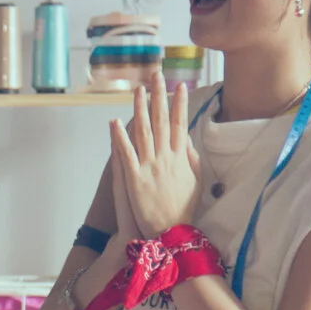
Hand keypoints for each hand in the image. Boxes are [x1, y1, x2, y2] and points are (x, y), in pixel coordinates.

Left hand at [108, 80, 201, 235]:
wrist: (169, 234)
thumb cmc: (183, 210)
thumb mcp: (196, 183)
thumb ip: (192, 159)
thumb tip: (186, 139)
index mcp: (181, 159)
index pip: (181, 124)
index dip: (180, 104)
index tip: (181, 85)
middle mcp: (166, 159)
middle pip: (162, 121)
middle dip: (159, 96)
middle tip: (157, 75)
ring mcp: (149, 168)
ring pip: (143, 132)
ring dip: (140, 109)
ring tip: (138, 89)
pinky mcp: (134, 180)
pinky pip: (126, 154)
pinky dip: (120, 138)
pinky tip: (114, 122)